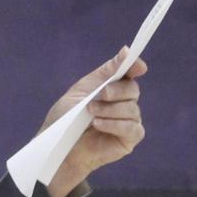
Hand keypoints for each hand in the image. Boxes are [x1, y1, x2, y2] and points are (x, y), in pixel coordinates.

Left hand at [44, 47, 146, 196]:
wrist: (59, 146)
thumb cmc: (68, 118)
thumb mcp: (82, 90)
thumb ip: (106, 72)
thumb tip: (127, 50)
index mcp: (113, 87)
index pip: (130, 73)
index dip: (135, 66)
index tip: (137, 65)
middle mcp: (124, 102)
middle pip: (132, 90)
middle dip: (116, 91)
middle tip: (99, 95)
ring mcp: (129, 121)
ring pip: (132, 109)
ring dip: (110, 110)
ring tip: (90, 113)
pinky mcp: (130, 139)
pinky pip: (131, 128)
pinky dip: (114, 124)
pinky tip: (97, 125)